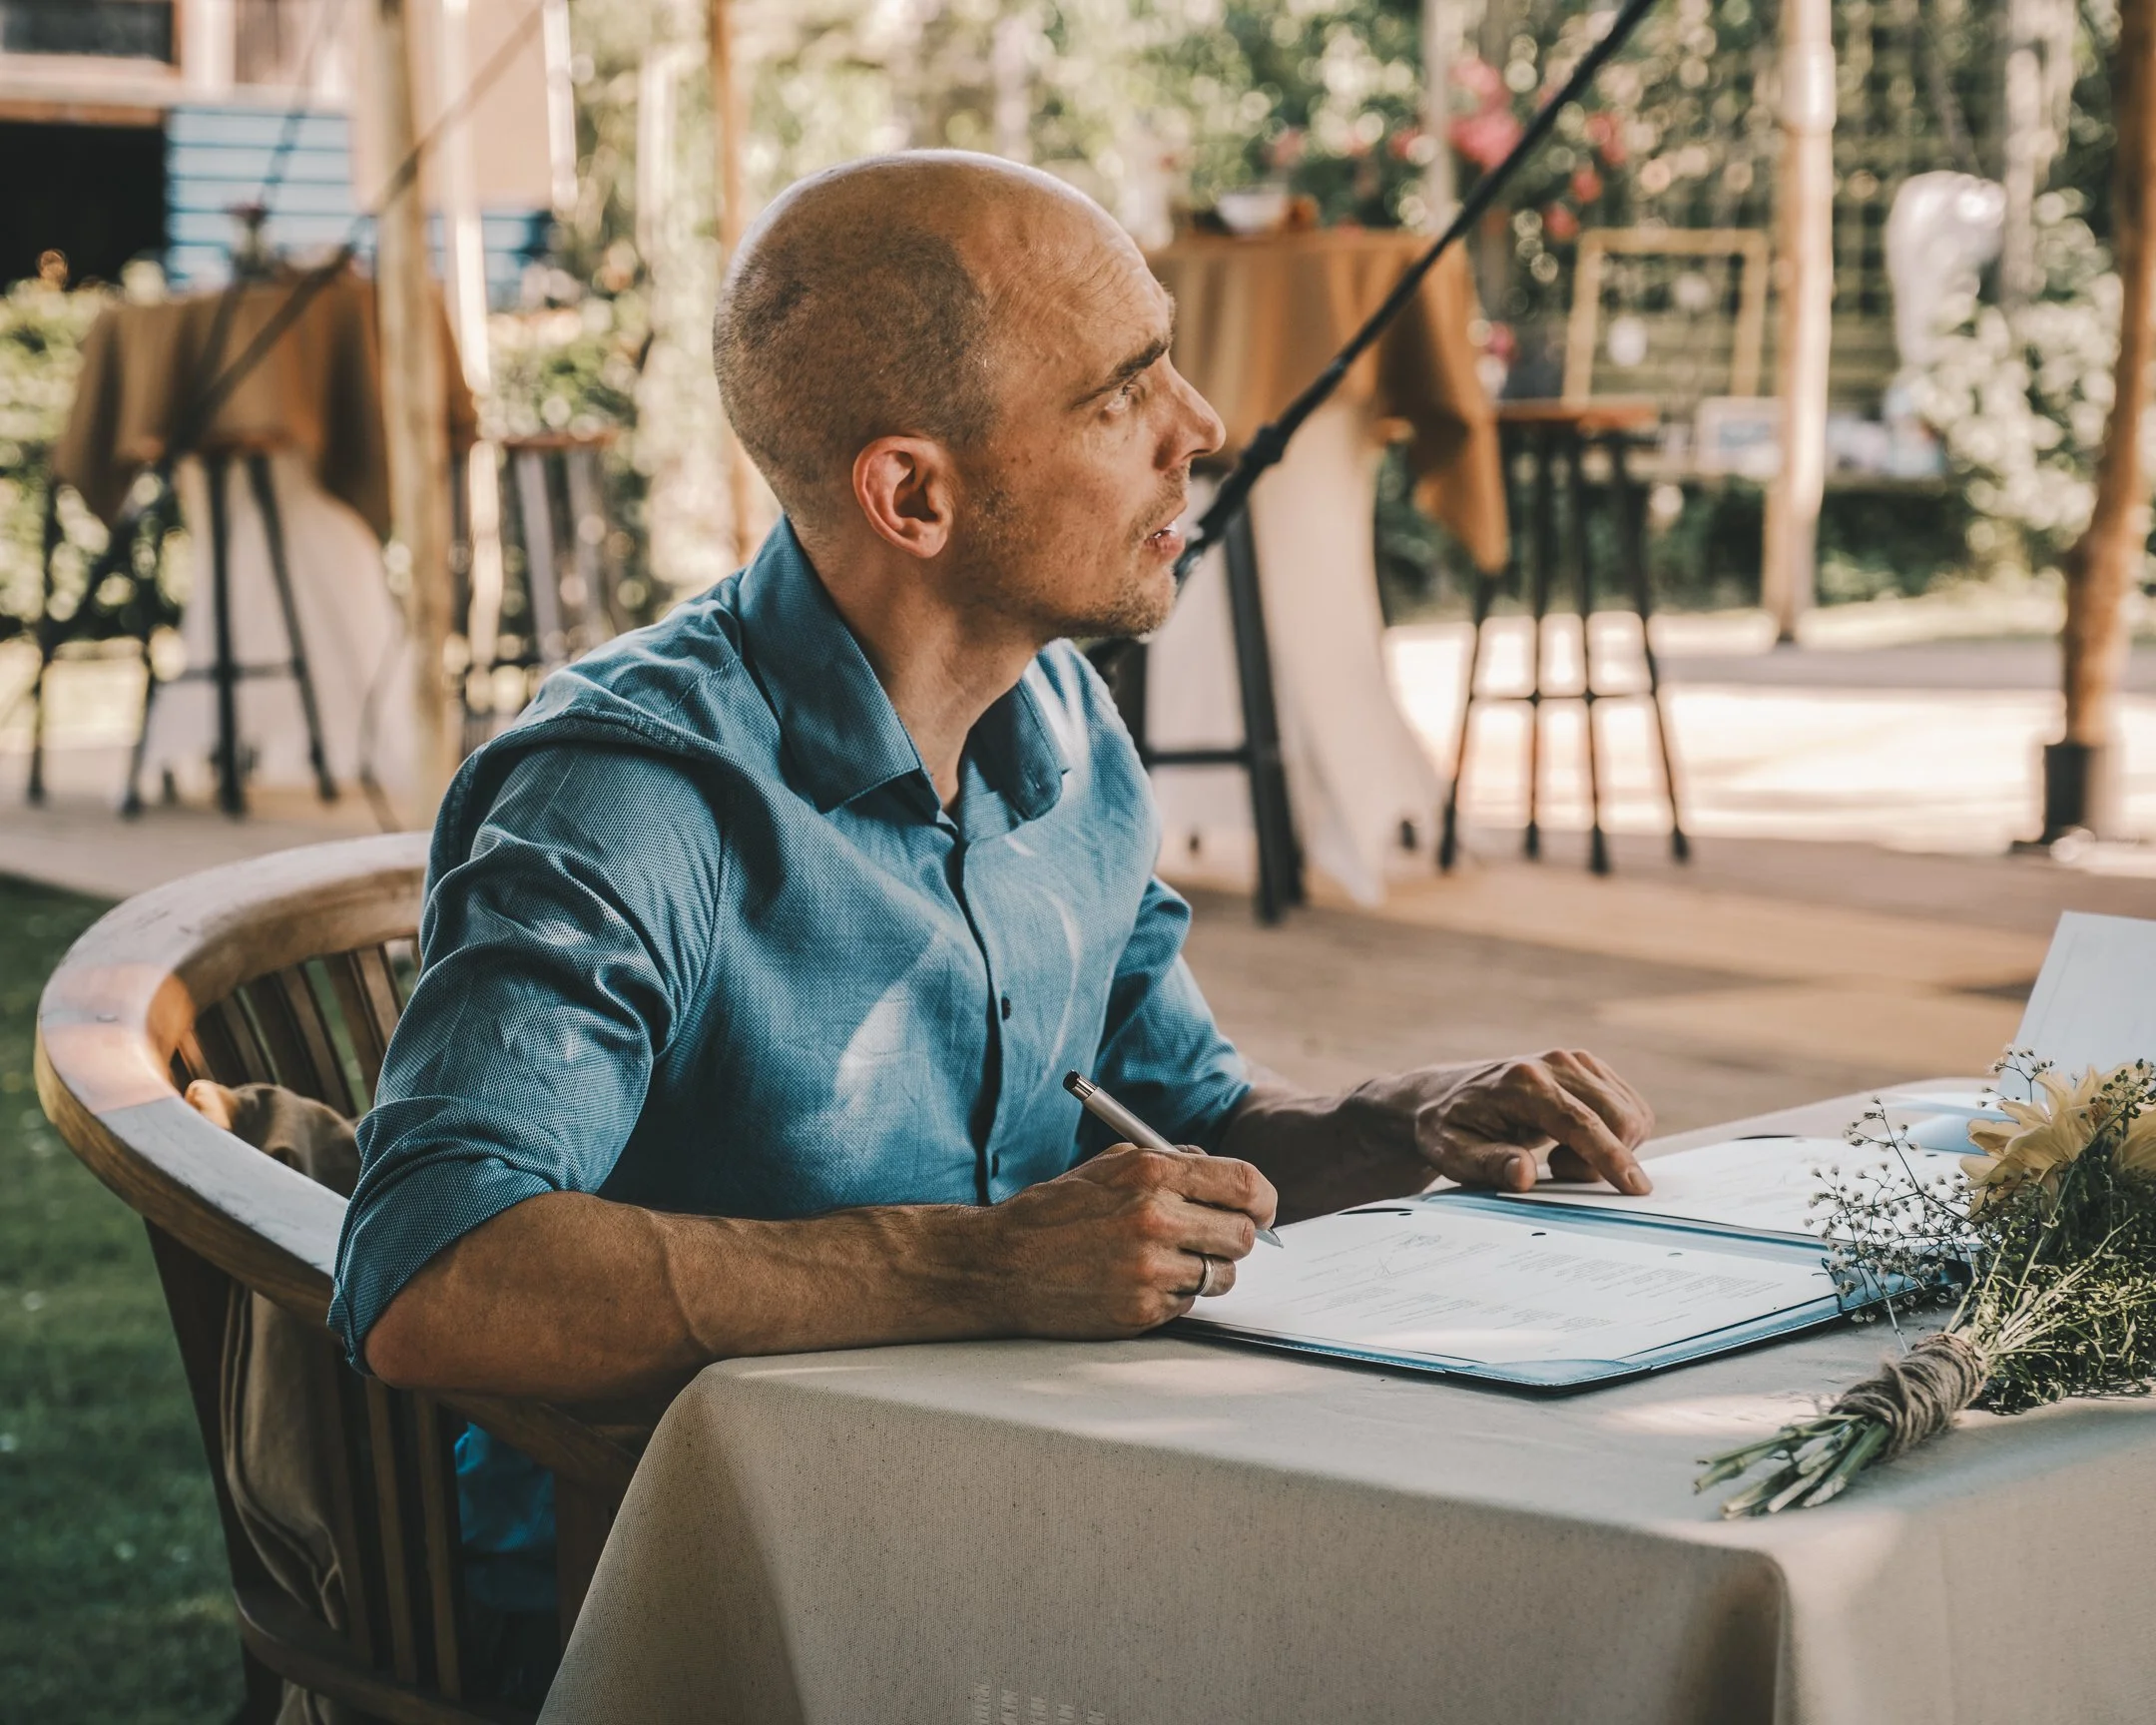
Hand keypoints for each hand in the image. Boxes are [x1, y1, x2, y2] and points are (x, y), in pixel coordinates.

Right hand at [981, 1146, 1277, 1337]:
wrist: (1001, 1264)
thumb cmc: (1056, 1211)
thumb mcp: (1111, 1165)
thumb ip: (1171, 1163)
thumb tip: (1227, 1178)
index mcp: (1152, 1173)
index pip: (1244, 1183)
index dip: (1262, 1198)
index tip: (1261, 1207)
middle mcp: (1156, 1219)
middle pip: (1243, 1234)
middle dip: (1235, 1235)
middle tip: (1215, 1236)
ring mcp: (1151, 1270)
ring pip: (1222, 1274)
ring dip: (1207, 1268)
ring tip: (1169, 1259)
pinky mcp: (1143, 1311)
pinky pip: (1190, 1303)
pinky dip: (1176, 1294)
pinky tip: (1141, 1281)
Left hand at [1361, 1050, 1654, 1194]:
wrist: (1442, 1096)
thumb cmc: (1447, 1129)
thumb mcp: (1453, 1156)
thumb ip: (1490, 1165)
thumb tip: (1524, 1175)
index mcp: (1522, 1083)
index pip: (1580, 1122)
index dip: (1611, 1156)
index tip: (1636, 1187)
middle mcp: (1554, 1062)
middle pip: (1618, 1118)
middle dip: (1606, 1158)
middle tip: (1558, 1169)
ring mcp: (1575, 1060)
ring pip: (1630, 1114)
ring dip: (1609, 1146)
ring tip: (1559, 1153)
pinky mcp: (1588, 1066)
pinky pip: (1629, 1108)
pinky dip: (1612, 1133)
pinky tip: (1572, 1138)